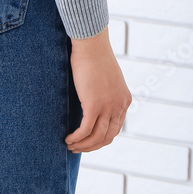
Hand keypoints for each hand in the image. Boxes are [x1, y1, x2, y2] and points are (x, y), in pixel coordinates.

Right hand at [66, 28, 130, 152]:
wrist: (91, 44)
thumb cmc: (94, 57)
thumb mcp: (104, 79)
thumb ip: (103, 93)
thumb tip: (92, 100)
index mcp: (124, 100)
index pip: (115, 129)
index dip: (100, 139)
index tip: (87, 141)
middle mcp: (119, 105)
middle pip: (107, 137)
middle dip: (91, 147)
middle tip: (77, 148)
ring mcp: (108, 106)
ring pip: (97, 137)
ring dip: (82, 145)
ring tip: (70, 146)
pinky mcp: (94, 105)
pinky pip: (85, 130)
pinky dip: (76, 138)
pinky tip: (68, 139)